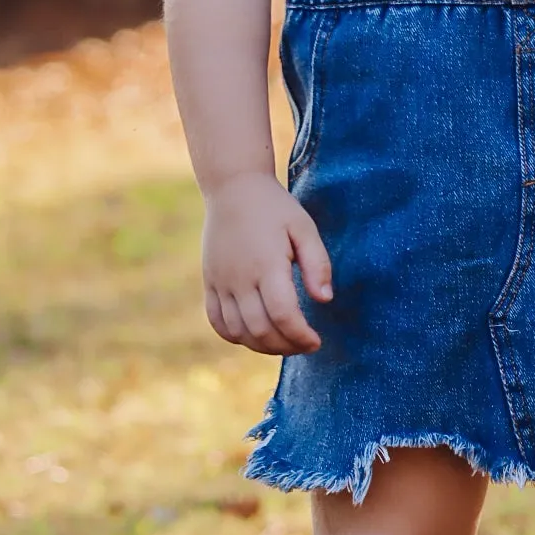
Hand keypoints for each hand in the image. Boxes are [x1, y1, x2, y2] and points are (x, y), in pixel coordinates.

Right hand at [202, 172, 332, 354]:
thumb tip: (325, 299)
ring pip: (238, 332)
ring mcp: (220, 281)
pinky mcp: (209, 282)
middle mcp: (240, 277)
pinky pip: (217, 322)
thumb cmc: (275, 208)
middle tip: (304, 345)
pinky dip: (236, 337)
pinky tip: (255, 335)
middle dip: (286, 346)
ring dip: (263, 346)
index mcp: (267, 263)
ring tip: (284, 343)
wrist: (232, 188)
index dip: (301, 336)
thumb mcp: (304, 227)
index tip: (316, 341)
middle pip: (260, 330)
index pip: (283, 315)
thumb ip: (317, 263)